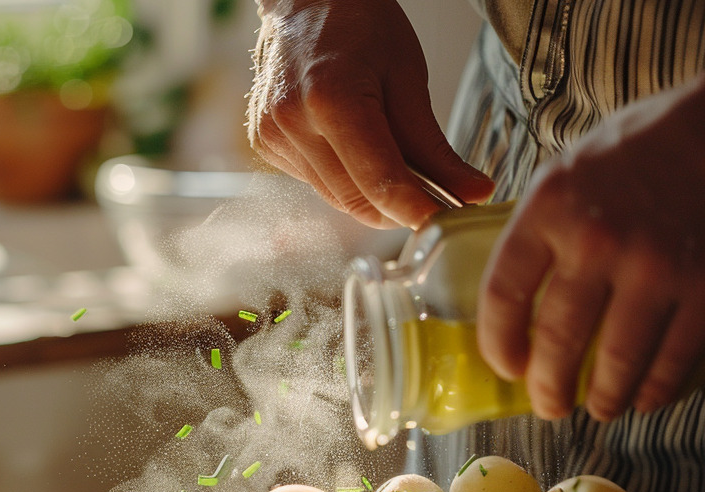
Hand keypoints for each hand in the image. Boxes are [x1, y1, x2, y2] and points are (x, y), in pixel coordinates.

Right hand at [247, 0, 493, 228]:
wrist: (304, 1)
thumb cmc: (360, 25)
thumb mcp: (408, 75)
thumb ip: (434, 145)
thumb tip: (472, 194)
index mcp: (331, 98)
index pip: (378, 179)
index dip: (415, 209)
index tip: (445, 223)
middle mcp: (293, 122)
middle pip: (355, 198)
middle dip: (398, 208)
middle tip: (435, 200)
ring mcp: (273, 136)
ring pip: (335, 197)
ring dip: (372, 196)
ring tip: (398, 167)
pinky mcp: (266, 144)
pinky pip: (316, 183)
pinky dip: (345, 178)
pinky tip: (352, 145)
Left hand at [478, 73, 704, 421]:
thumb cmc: (634, 150)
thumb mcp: (563, 174)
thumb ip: (536, 232)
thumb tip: (510, 297)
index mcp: (549, 209)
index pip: (503, 295)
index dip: (498, 344)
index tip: (506, 366)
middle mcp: (598, 240)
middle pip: (558, 339)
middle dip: (549, 388)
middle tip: (549, 406)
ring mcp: (656, 265)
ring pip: (618, 360)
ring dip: (604, 397)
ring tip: (598, 408)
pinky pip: (675, 356)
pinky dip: (657, 387)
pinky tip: (645, 396)